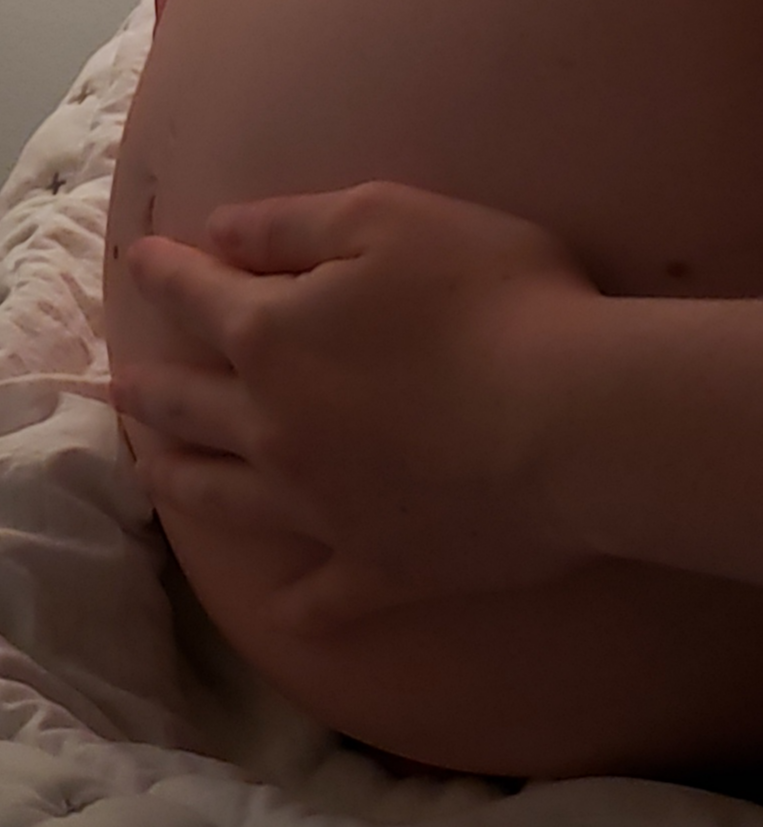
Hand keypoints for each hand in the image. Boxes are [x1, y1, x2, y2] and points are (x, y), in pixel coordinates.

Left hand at [110, 182, 606, 628]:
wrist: (575, 424)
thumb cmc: (498, 300)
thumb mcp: (393, 218)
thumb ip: (296, 223)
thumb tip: (219, 232)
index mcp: (273, 334)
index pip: (198, 294)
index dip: (165, 272)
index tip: (142, 262)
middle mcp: (274, 428)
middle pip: (190, 407)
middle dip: (150, 389)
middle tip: (124, 385)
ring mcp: (321, 509)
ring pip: (225, 499)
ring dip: (182, 480)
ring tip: (155, 471)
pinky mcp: (380, 569)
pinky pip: (323, 598)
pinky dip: (298, 604)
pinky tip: (285, 607)